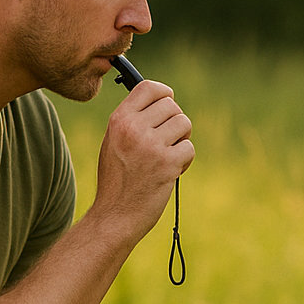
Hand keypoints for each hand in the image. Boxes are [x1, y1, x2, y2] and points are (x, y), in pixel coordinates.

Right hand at [92, 79, 193, 242]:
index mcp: (119, 120)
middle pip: (172, 106)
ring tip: (168, 155)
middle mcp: (134, 129)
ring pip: (184, 124)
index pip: (148, 88)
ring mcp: (151, 145)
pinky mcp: (167, 163)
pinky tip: (172, 171)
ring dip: (182, 139)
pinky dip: (185, 160)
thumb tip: (161, 99)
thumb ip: (132, 121)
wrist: (115, 215)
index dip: (164, 93)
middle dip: (175, 122)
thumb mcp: (113, 142)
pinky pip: (189, 148)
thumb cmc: (117, 179)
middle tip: (167, 141)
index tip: (168, 101)